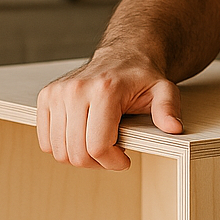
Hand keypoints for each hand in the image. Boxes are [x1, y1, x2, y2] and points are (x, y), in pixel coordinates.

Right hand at [36, 53, 183, 170]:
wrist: (122, 56)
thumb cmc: (141, 77)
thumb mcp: (164, 90)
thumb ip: (167, 109)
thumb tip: (173, 127)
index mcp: (104, 90)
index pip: (98, 147)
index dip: (113, 163)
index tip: (125, 160)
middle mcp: (76, 90)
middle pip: (77, 153)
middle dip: (98, 163)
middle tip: (114, 154)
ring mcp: (57, 93)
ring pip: (59, 151)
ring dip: (81, 157)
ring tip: (100, 144)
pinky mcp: (46, 98)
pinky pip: (46, 142)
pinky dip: (64, 147)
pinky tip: (83, 137)